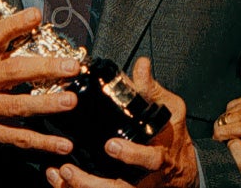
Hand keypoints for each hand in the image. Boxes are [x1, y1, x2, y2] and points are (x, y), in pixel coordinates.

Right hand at [0, 7, 83, 159]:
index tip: (36, 15)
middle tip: (70, 66)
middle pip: (12, 71)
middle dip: (45, 67)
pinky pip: (20, 138)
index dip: (15, 25)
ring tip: (71, 100)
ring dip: (47, 104)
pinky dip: (44, 142)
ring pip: (18, 106)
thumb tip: (35, 33)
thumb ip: (0, 54)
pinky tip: (64, 144)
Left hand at [44, 57, 197, 187]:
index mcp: (159, 155)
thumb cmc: (173, 135)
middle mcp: (145, 177)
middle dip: (93, 182)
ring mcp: (132, 186)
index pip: (149, 159)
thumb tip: (141, 64)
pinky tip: (58, 180)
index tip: (111, 145)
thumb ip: (153, 90)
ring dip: (81, 187)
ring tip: (60, 174)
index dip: (131, 154)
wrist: (182, 170)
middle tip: (69, 168)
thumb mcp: (170, 110)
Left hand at [212, 89, 240, 154]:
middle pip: (230, 109)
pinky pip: (225, 130)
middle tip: (227, 134)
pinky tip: (219, 142)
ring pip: (225, 119)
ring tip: (223, 140)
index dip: (235, 114)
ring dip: (224, 130)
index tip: (234, 124)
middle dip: (227, 121)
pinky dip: (219, 137)